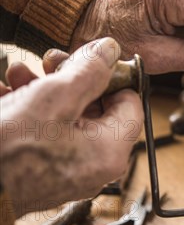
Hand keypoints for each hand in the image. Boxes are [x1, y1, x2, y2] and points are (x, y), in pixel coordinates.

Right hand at [0, 38, 142, 217]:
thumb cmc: (8, 152)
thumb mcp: (53, 98)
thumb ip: (88, 72)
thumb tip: (109, 51)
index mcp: (109, 152)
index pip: (130, 104)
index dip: (111, 76)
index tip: (88, 58)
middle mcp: (95, 167)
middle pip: (95, 109)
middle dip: (69, 80)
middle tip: (47, 60)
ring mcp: (68, 172)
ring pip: (66, 119)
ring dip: (43, 90)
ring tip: (17, 72)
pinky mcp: (42, 173)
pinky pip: (45, 135)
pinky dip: (28, 112)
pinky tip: (4, 93)